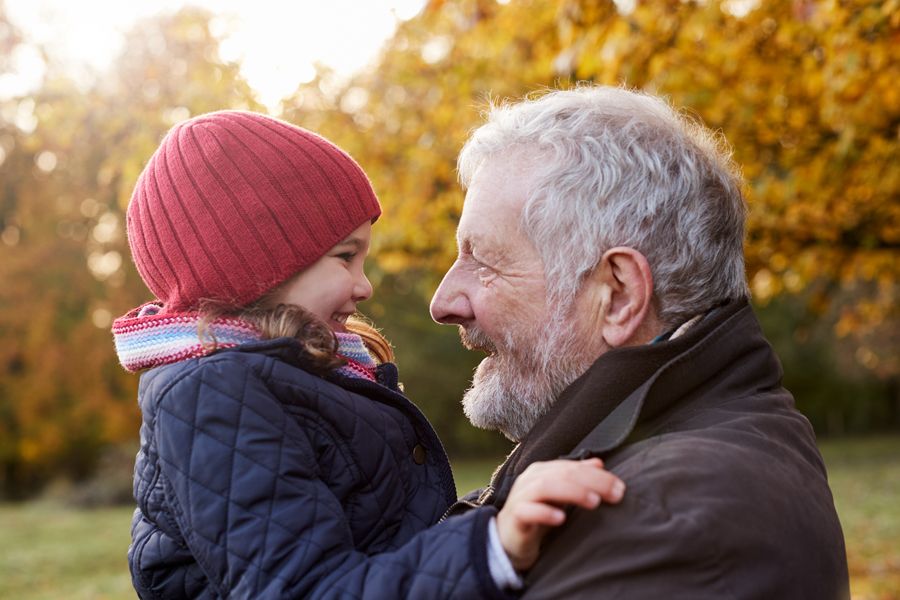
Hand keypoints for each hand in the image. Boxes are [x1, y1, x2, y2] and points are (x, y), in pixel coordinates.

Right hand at [496, 458, 624, 571]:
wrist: (508, 539)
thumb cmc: (538, 515)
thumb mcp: (560, 496)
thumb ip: (577, 478)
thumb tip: (599, 463)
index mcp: (543, 471)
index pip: (573, 467)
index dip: (598, 475)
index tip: (621, 488)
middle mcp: (530, 480)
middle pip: (563, 473)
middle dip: (592, 482)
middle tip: (615, 494)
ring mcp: (521, 497)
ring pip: (545, 486)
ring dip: (572, 492)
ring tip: (593, 502)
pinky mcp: (514, 517)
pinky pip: (527, 511)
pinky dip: (544, 512)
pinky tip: (561, 518)